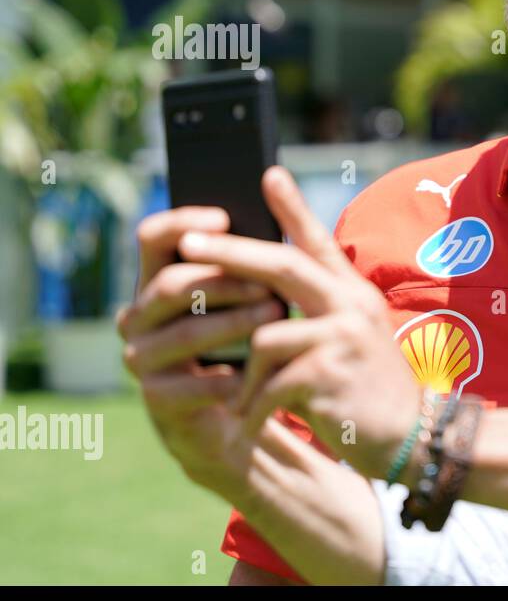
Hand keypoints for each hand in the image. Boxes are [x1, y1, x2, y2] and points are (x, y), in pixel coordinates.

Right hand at [117, 206, 283, 506]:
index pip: (152, 238)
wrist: (239, 415)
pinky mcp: (158, 400)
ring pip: (184, 333)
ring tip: (276, 317)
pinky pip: (192, 384)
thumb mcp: (249, 297)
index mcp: (158, 282)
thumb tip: (275, 186)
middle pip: (171, 285)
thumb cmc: (246, 343)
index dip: (182, 222)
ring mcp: (142, 359)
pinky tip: (256, 373)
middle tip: (269, 284)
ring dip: (233, 323)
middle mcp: (138, 317)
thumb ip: (252, 255)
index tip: (224, 217)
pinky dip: (229, 378)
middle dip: (224, 281)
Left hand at [176, 166, 421, 480]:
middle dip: (231, 253)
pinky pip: (271, 380)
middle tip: (188, 243)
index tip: (267, 175)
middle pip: (284, 267)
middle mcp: (353, 306)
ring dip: (248, 374)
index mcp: (354, 295)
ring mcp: (344, 337)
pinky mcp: (330, 374)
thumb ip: (322, 310)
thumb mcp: (353, 339)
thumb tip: (270, 289)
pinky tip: (255, 419)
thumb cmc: (371, 390)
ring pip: (266, 337)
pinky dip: (256, 403)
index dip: (293, 208)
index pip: (319, 243)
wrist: (410, 438)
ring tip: (246, 401)